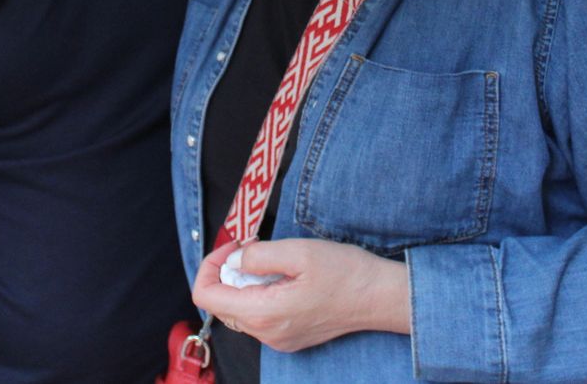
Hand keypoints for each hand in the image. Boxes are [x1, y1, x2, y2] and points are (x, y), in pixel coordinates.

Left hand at [191, 238, 409, 352]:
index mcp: (262, 313)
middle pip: (220, 303)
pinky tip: (283, 277)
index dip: (210, 264)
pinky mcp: (289, 338)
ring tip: (272, 260)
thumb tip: (233, 261)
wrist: (380, 297)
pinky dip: (259, 293)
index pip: (206, 295)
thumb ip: (257, 256)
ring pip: (239, 309)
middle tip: (253, 247)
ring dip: (245, 281)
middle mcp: (266, 334)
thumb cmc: (344, 272)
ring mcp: (277, 340)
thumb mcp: (298, 251)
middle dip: (228, 271)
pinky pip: (259, 316)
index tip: (233, 246)